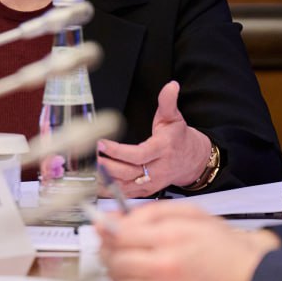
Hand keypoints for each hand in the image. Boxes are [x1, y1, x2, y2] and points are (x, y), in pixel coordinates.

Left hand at [97, 80, 212, 196]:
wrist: (193, 161)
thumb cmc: (179, 138)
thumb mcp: (174, 118)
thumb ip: (168, 102)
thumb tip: (171, 86)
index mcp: (162, 150)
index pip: (139, 154)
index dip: (118, 152)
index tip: (101, 144)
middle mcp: (157, 169)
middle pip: (129, 172)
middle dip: (108, 166)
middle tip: (91, 156)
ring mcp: (152, 182)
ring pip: (126, 186)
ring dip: (105, 180)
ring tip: (88, 170)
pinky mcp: (146, 190)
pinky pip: (126, 194)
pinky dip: (109, 192)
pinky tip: (94, 185)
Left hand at [97, 201, 279, 280]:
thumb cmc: (230, 253)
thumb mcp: (194, 216)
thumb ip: (151, 212)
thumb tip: (116, 217)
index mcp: (170, 238)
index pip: (117, 234)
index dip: (107, 231)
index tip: (106, 230)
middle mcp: (164, 268)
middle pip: (114, 260)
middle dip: (113, 254)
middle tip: (124, 252)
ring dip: (126, 278)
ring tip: (146, 273)